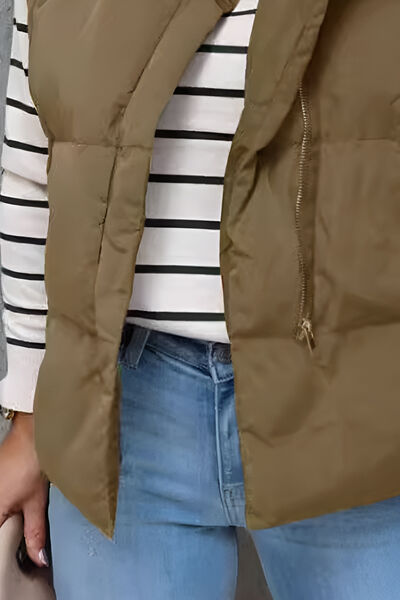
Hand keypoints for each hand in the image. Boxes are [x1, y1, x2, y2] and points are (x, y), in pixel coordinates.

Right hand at [0, 413, 48, 566]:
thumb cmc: (30, 460)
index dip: (6, 547)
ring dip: (7, 519)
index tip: (16, 547)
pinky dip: (5, 507)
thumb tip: (37, 557)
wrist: (31, 434)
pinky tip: (15, 500)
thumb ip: (35, 533)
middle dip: (6, 531)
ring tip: (19, 510)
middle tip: (20, 528)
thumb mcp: (36, 502)